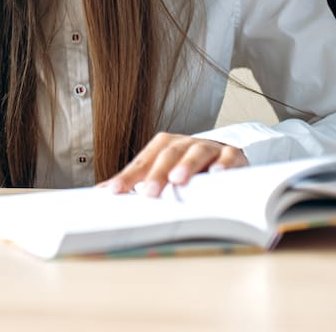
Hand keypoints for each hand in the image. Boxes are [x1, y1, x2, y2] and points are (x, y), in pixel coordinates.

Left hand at [98, 132, 246, 196]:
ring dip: (186, 165)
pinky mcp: (233, 155)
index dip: (128, 175)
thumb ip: (137, 180)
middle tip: (147, 192)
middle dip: (156, 173)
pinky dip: (224, 164)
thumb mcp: (163, 173)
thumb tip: (102, 191)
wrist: (226, 158)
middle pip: (168, 155)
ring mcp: (209, 147)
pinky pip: (229, 156)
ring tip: (177, 180)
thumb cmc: (189, 169)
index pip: (143, 161)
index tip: (114, 192)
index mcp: (164, 146)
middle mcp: (184, 143)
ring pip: (196, 152)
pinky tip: (217, 175)